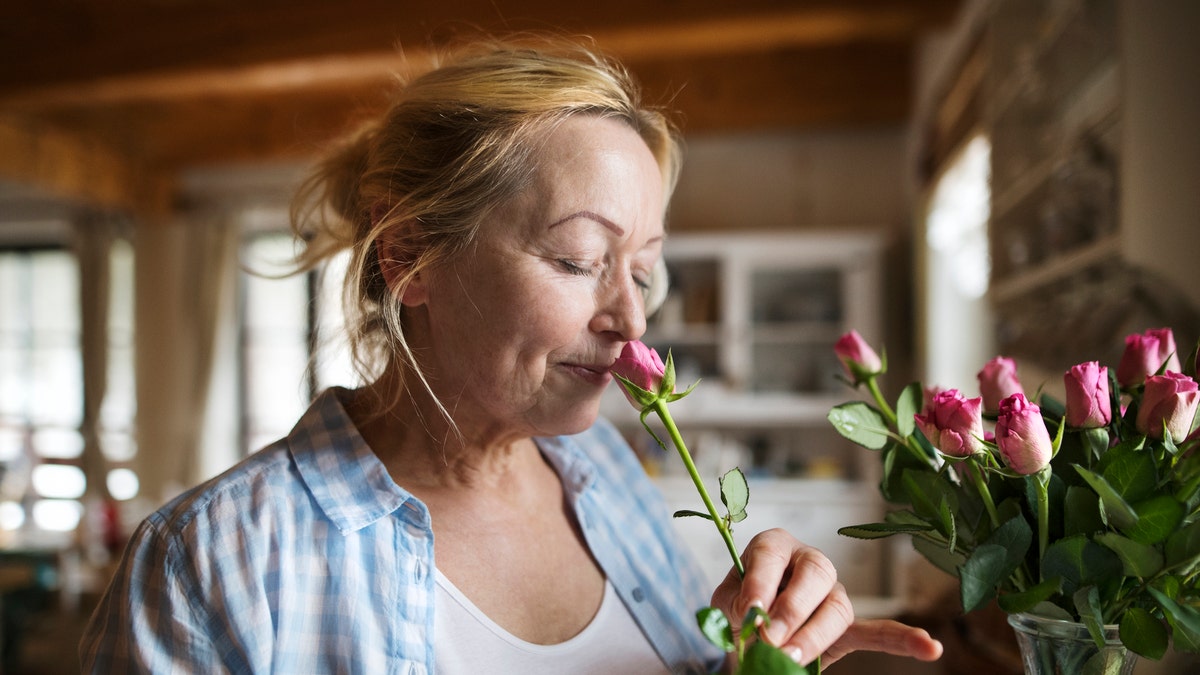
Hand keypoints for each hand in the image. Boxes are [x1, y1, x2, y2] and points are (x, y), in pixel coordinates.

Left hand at [710, 528, 942, 666]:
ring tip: (790, 659)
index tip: (746, 612)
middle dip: (791, 608)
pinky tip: (928, 647)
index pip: (771, 554)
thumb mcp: (726, 601)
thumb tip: (752, 621)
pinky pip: (877, 630)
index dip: (759, 582)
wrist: (750, 627)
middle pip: (815, 574)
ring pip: (836, 607)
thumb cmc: (741, 605)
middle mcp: (809, 562)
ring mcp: (832, 593)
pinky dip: (901, 640)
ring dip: (813, 635)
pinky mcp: (846, 625)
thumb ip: (736, 606)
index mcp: (775, 546)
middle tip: (769, 637)